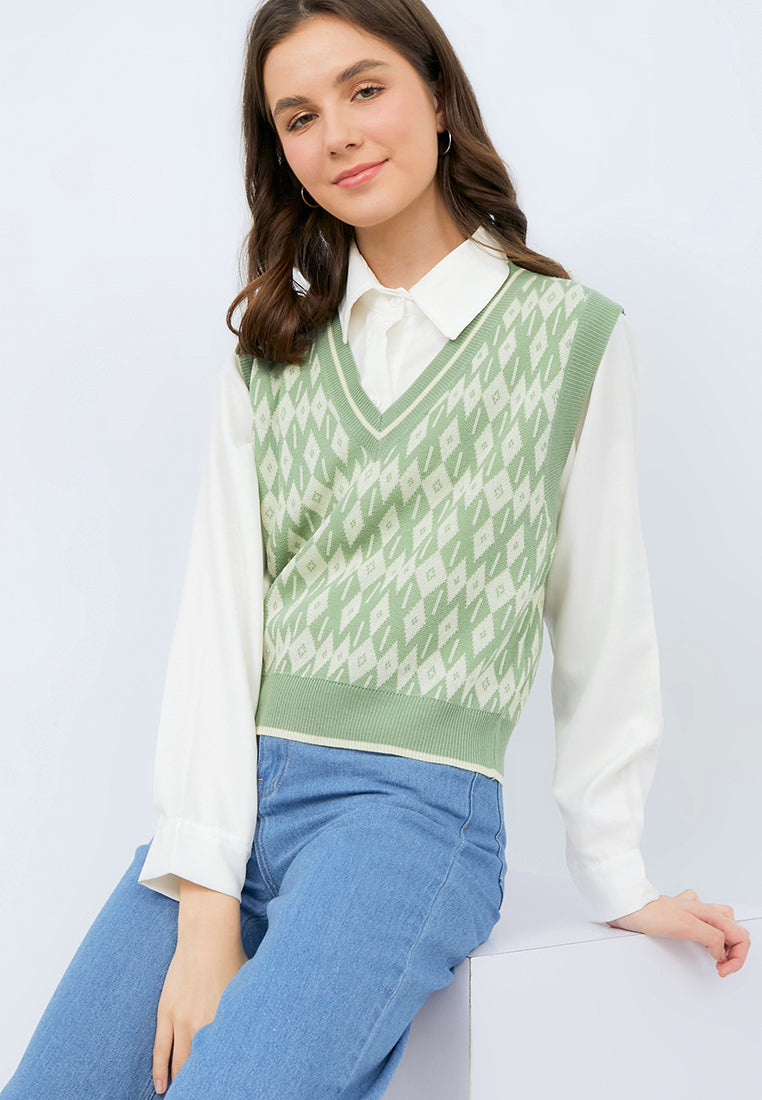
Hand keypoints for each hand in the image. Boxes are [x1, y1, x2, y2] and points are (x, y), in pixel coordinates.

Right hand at [152, 931, 248, 1092]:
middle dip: (200, 1084)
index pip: (224, 1060)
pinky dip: (159, 1070)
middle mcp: (203, 1025)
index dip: (223, 1077)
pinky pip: (160, 1048)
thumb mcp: (248, 985)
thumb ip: (250, 1009)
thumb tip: (272, 1021)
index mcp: (225, 1020)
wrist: (206, 936)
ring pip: (178, 1062)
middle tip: (201, 1094)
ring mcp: (181, 1020)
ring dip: (180, 1082)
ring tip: (182, 1096)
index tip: (225, 1089)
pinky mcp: (166, 1012)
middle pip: (200, 1066)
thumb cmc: (232, 958)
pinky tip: (161, 1086)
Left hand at [607, 888, 750, 976]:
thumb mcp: (685, 926)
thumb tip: (721, 950)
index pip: (740, 935)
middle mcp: (702, 911)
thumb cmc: (650, 912)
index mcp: (708, 913)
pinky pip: (700, 922)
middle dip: (735, 951)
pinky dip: (706, 934)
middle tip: (722, 967)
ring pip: (721, 925)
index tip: (722, 969)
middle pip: (734, 930)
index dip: (737, 957)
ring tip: (717, 957)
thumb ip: (710, 936)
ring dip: (724, 942)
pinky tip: (698, 940)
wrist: (626, 906)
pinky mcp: (679, 916)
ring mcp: (691, 912)